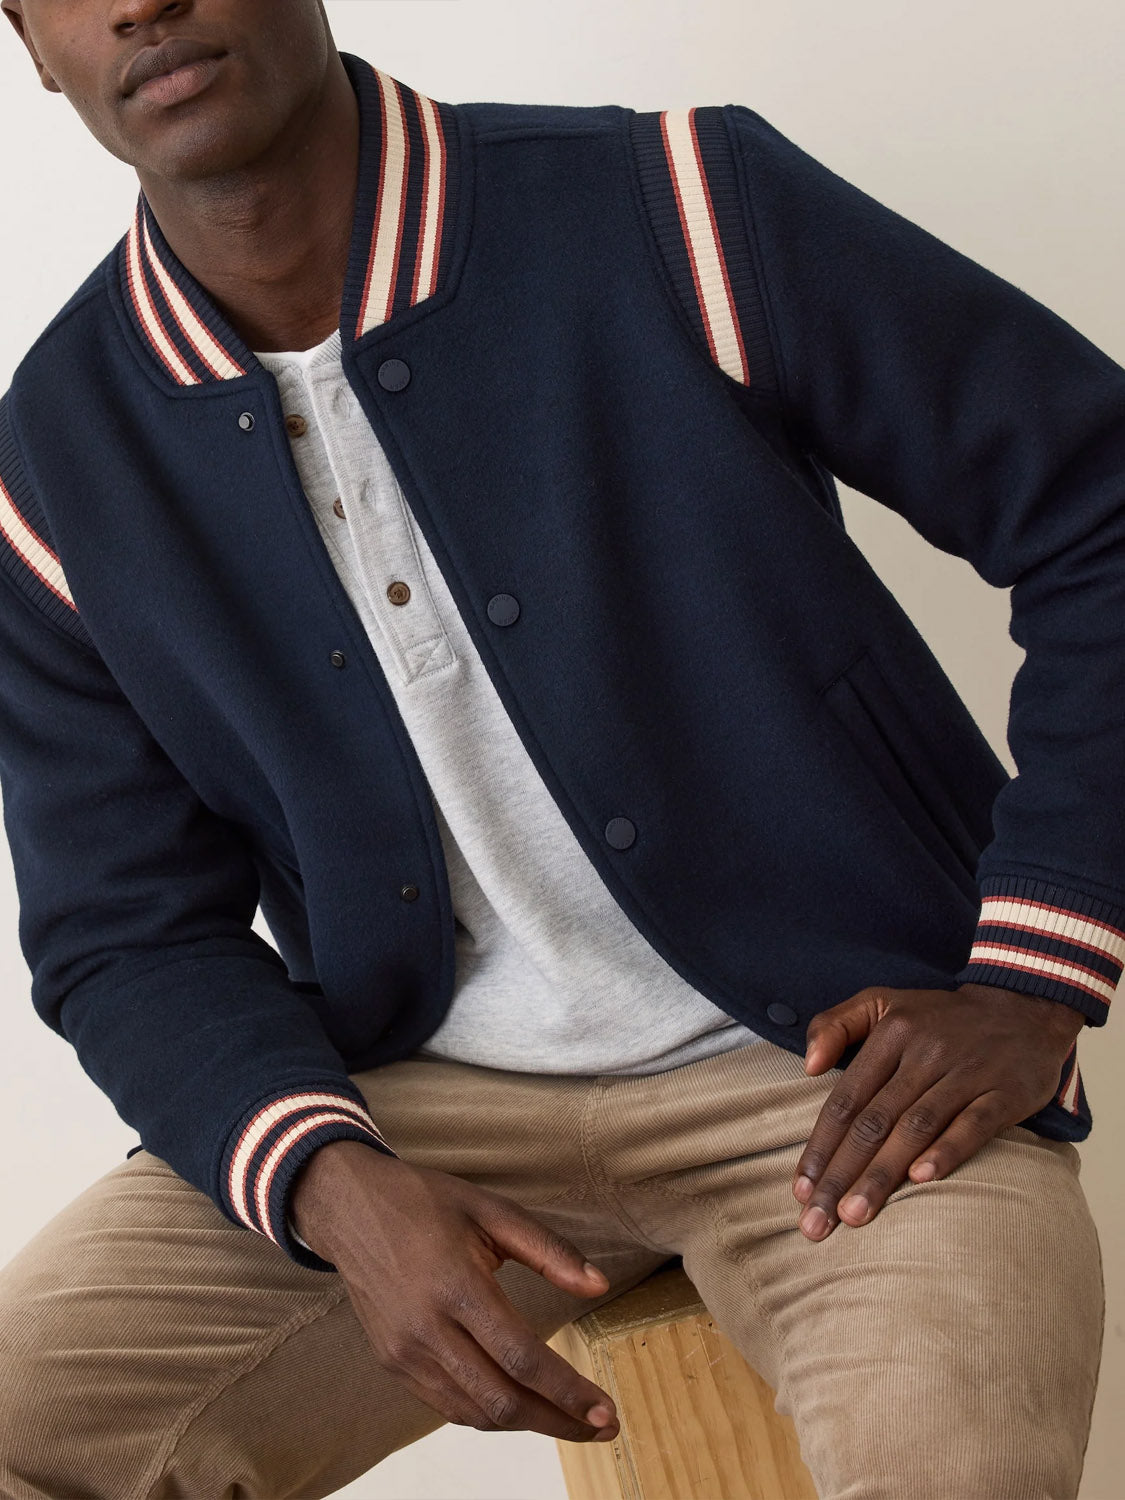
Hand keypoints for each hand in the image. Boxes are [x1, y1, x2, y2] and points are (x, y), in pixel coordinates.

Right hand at [289, 1140, 621, 1442]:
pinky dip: (488, 1413)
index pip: (522, 1357)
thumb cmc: (424, 1202)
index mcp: (456, 1286)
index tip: (605, 1413)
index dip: (568, 1392)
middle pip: (501, 1401)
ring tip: (568, 1421)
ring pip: (475, 1413)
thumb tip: (599, 1284)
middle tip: (600, 1428)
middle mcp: (427, 1330)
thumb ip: (548, 1250)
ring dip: (526, 1425)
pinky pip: (448, 1405)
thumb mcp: (491, 1210)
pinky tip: (519, 1405)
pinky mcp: (392, 1363)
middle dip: (557, 1422)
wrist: (349, 1207)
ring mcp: (404, 1353)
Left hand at [791, 983, 1084, 1240]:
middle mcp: (924, 1054)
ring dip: (882, 1174)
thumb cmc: (940, 1017)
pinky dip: (947, 1151)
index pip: (846, 1099)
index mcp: (890, 1034)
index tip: (800, 1189)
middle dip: (841, 1175)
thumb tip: (807, 1066)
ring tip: (854, 1216)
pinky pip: (973, 1125)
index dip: (821, 1146)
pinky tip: (921, 1179)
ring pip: (915, 1128)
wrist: (1023, 1008)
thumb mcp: (883, 1002)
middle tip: (817, 1222)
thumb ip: (834, 1024)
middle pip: (874, 1122)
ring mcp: (966, 1073)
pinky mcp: (1005, 1093)